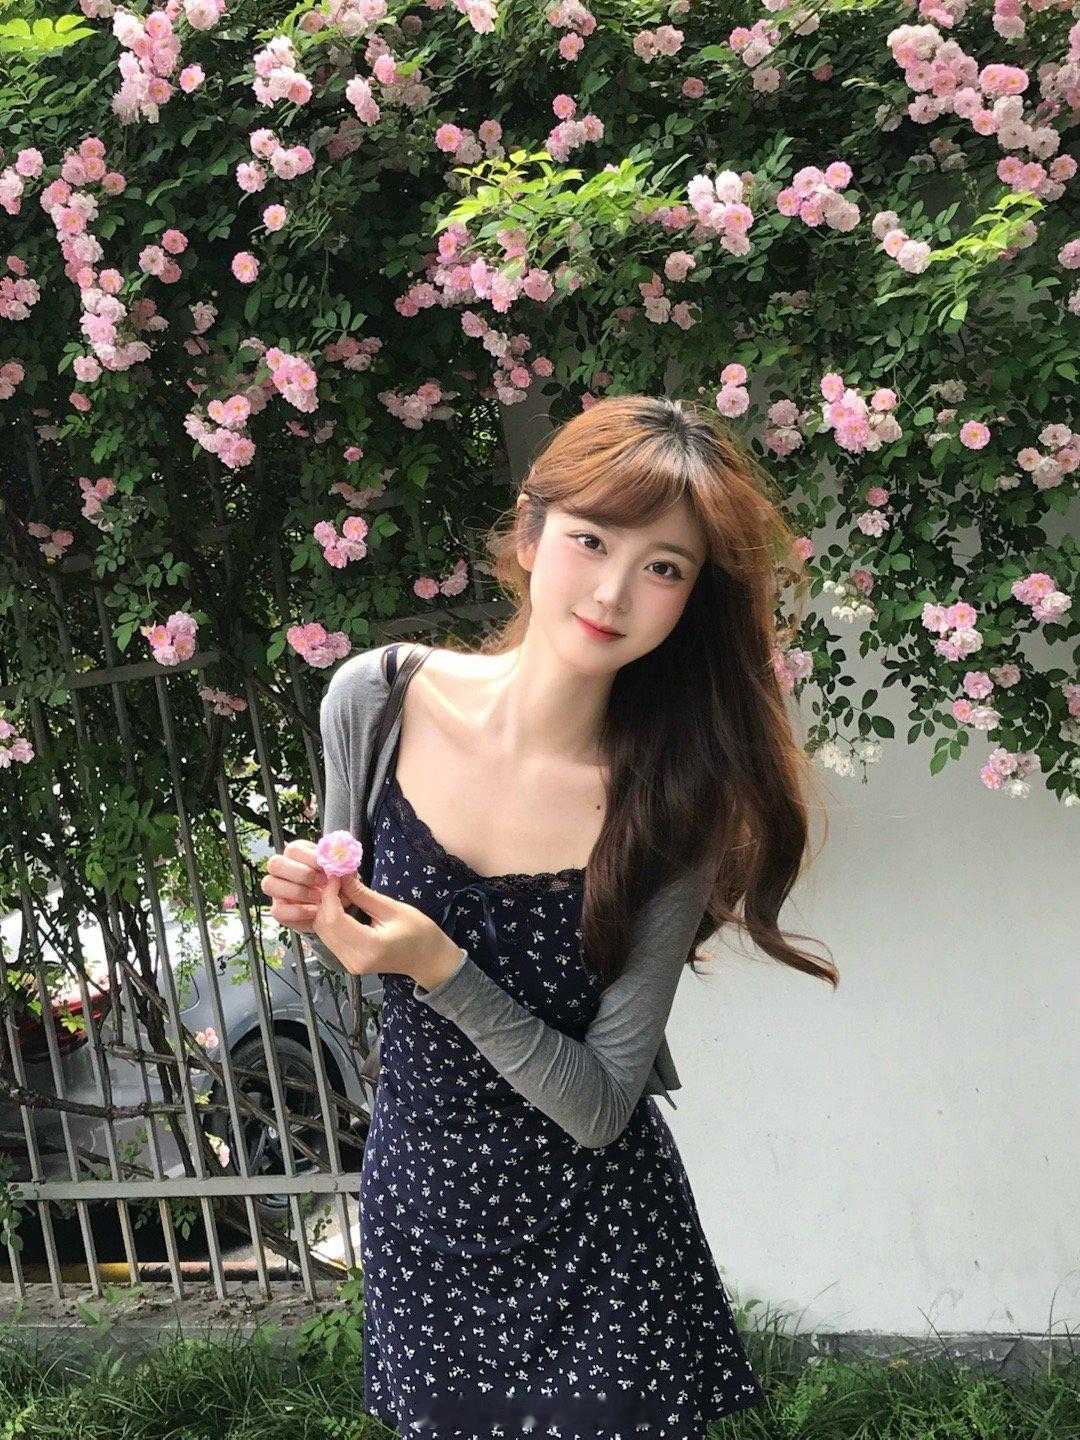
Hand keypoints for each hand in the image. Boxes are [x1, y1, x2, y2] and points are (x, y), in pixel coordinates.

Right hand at [260, 839, 366, 933]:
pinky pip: (277, 910)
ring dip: (297, 892)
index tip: (328, 868)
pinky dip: (297, 912)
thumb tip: (342, 863)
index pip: (293, 850)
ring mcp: (277, 890)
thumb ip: (344, 868)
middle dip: (301, 874)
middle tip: (322, 882)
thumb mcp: (345, 875)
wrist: (336, 907)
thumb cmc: (338, 884)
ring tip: (318, 898)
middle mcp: (283, 870)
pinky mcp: (279, 909)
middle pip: (275, 863)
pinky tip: (314, 911)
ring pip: (269, 884)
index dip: (310, 859)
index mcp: (298, 854)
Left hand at [310, 872, 464, 985]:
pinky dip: (331, 919)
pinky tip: (342, 907)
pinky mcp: (348, 962)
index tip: (335, 875)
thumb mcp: (392, 908)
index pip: (334, 919)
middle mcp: (353, 959)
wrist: (428, 959)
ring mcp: (349, 964)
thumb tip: (341, 875)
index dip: (329, 894)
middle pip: (323, 926)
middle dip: (326, 900)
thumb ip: (362, 894)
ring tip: (342, 892)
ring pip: (323, 932)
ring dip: (327, 909)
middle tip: (339, 881)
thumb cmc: (418, 932)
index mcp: (368, 946)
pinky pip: (330, 938)